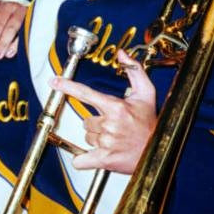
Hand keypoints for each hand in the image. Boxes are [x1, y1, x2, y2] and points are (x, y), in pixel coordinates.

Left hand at [0, 0, 25, 59]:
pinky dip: (25, 45)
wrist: (14, 8)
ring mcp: (29, 17)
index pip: (0, 22)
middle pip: (12, 27)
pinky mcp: (35, 24)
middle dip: (4, 42)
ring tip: (7, 55)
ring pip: (23, 32)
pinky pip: (30, 35)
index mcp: (6, 6)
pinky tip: (20, 52)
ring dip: (14, 45)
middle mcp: (19, 10)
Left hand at [51, 50, 156, 172]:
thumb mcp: (146, 94)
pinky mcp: (104, 159)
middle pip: (86, 121)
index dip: (67, 86)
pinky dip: (84, 159)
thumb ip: (134, 71)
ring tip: (115, 140)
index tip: (54, 82)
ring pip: (87, 137)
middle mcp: (109, 124)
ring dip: (97, 139)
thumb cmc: (151, 123)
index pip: (86, 93)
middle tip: (114, 127)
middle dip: (97, 124)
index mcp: (116, 107)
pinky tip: (98, 155)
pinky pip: (81, 160)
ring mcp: (106, 142)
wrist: (158, 151)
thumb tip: (122, 54)